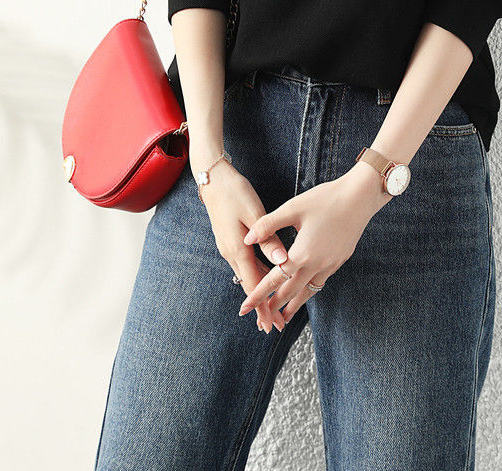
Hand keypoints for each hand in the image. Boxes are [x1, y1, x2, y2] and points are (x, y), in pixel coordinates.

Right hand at [197, 156, 289, 332]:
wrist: (213, 179)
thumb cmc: (235, 192)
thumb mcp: (253, 212)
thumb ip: (268, 238)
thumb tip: (283, 262)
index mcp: (237, 249)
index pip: (253, 285)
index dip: (263, 306)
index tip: (272, 325)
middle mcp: (231, 253)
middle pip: (249, 285)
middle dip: (262, 306)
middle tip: (276, 326)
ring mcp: (229, 248)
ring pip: (247, 276)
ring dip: (260, 292)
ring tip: (273, 308)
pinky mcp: (231, 241)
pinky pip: (245, 265)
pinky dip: (256, 276)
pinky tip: (265, 279)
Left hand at [238, 162, 390, 323]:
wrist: (360, 197)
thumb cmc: (326, 199)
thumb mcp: (293, 208)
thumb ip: (268, 224)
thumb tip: (247, 238)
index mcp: (302, 253)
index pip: (275, 280)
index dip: (258, 295)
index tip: (244, 308)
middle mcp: (317, 264)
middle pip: (291, 292)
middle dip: (275, 306)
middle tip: (262, 319)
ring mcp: (331, 264)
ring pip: (309, 291)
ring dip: (294, 304)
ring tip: (284, 316)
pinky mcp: (340, 260)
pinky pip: (321, 281)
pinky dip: (310, 290)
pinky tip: (306, 289)